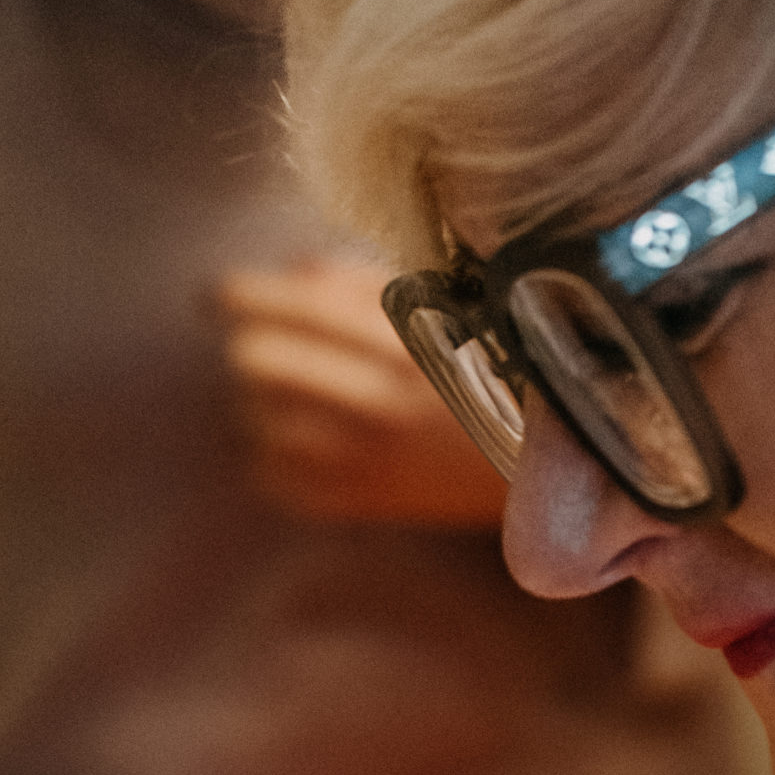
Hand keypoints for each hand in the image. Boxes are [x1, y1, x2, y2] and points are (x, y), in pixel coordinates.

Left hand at [214, 257, 508, 526]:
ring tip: (270, 399)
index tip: (217, 295)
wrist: (556, 466)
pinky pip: (280, 483)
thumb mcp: (447, 309)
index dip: (242, 296)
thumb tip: (292, 269)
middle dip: (246, 349)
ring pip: (259, 425)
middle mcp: (381, 402)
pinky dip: (267, 461)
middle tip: (248, 349)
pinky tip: (285, 447)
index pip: (293, 307)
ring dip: (254, 406)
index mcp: (404, 341)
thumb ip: (366, 285)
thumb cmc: (502, 373)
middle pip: (258, 364)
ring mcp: (373, 460)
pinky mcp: (370, 504)